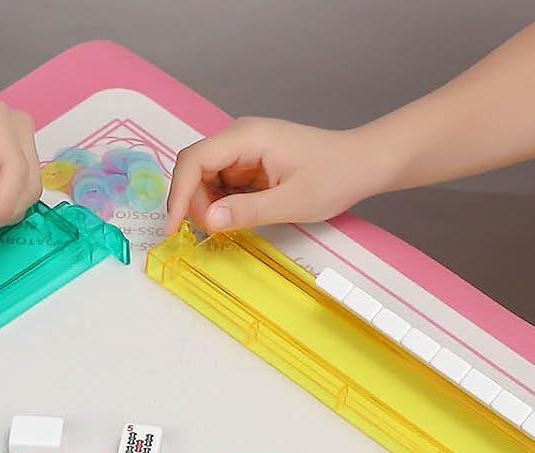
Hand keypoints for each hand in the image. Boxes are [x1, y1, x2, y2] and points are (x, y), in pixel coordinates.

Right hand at [165, 118, 380, 235]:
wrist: (361, 164)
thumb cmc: (334, 176)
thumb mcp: (291, 201)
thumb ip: (247, 211)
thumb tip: (208, 221)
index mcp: (248, 137)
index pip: (194, 160)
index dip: (178, 194)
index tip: (173, 228)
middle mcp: (240, 138)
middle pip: (195, 169)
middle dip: (194, 203)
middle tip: (213, 232)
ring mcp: (244, 151)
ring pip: (205, 179)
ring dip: (208, 206)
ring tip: (231, 225)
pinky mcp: (250, 164)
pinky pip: (222, 185)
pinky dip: (222, 205)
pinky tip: (237, 218)